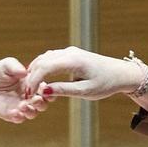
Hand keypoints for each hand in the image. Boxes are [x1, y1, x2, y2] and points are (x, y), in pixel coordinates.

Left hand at [0, 57, 49, 124]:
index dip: (47, 89)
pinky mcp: (12, 115)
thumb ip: (14, 66)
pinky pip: (20, 119)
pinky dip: (19, 117)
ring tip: (22, 105)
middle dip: (41, 102)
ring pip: (33, 112)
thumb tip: (24, 72)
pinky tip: (14, 112)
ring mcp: (22, 107)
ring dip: (31, 110)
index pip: (45, 88)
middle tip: (35, 99)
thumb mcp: (5, 65)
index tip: (43, 87)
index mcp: (32, 83)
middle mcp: (29, 96)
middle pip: (43, 103)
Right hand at [20, 46, 147, 103]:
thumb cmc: (105, 84)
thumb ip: (63, 90)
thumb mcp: (85, 91)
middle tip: (27, 94)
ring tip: (32, 89)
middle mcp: (69, 52)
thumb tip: (44, 91)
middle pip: (41, 60)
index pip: (44, 67)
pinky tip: (40, 80)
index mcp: (73, 61)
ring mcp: (69, 51)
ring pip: (44, 58)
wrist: (120, 73)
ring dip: (35, 72)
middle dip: (31, 77)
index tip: (29, 94)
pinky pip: (50, 58)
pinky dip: (42, 68)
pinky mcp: (70, 54)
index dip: (33, 81)